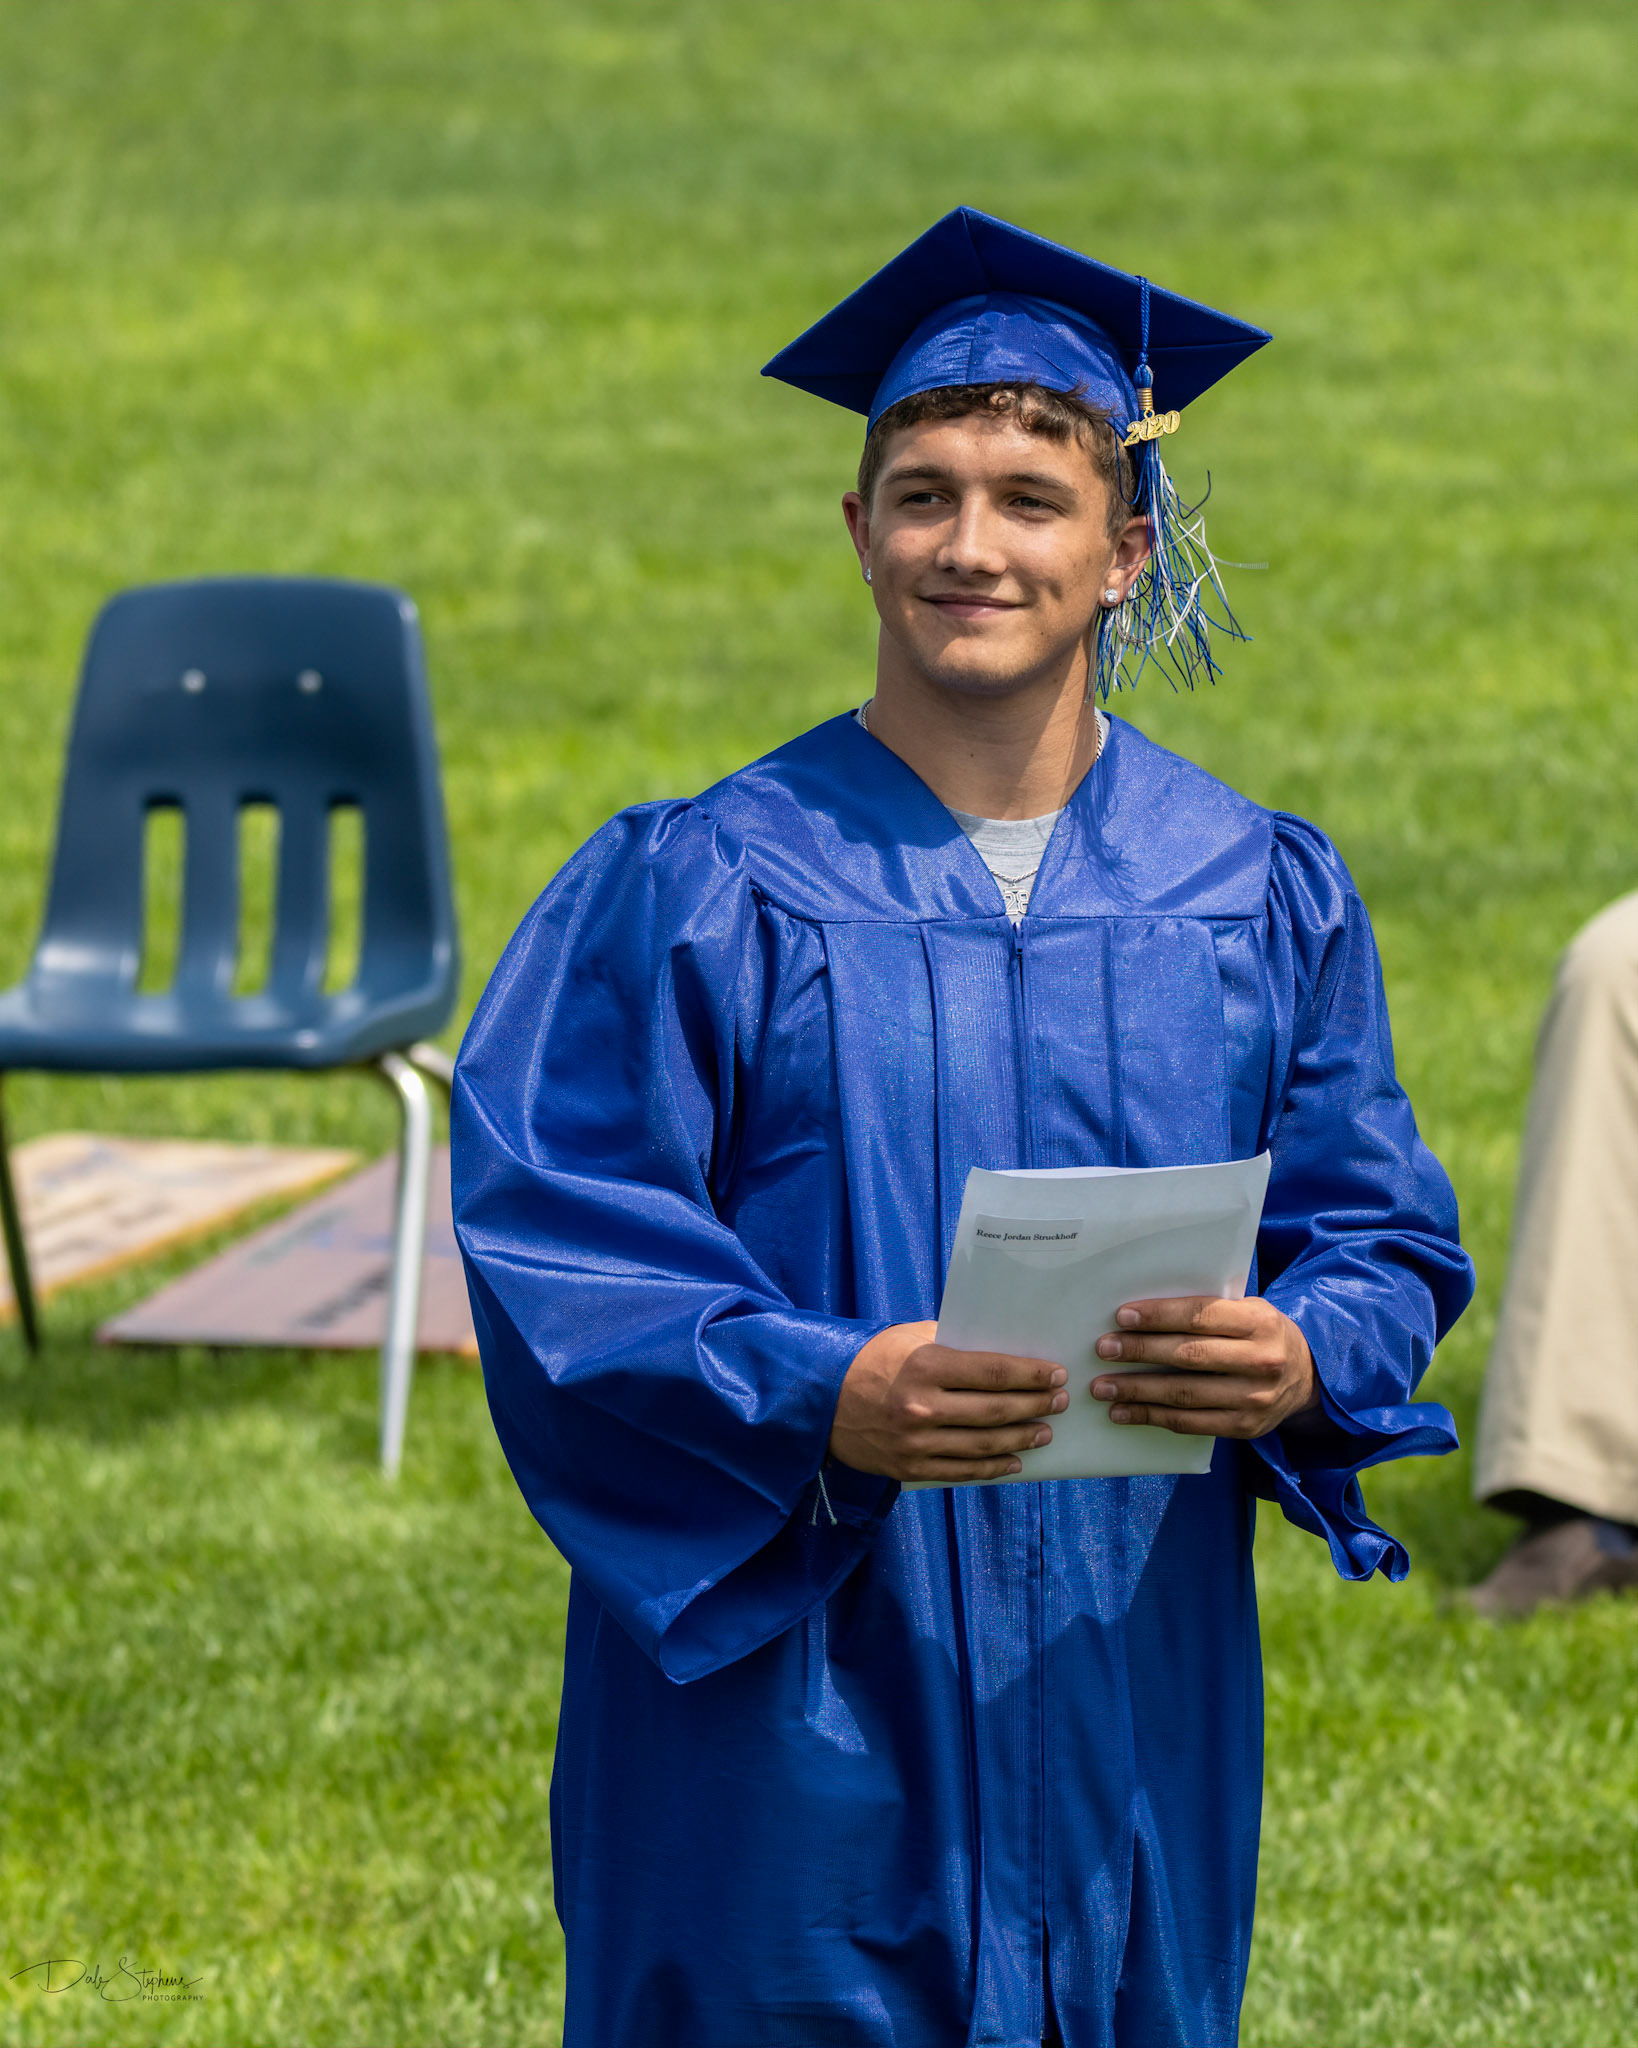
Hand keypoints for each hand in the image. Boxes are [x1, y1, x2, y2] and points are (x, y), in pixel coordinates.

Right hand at [830, 1321, 1068, 1482]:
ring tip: (1045, 1430)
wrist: (820, 1399)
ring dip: (1023, 1438)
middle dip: (1036, 1405)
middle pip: (996, 1410)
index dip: (1031, 1374)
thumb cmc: (872, 1360)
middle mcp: (923, 1407)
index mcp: (926, 1366)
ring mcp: (917, 1442)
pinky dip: (993, 1467)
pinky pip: (963, 1471)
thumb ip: (953, 1342)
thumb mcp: (910, 1336)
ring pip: (985, 1444)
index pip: (994, 1372)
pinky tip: (1015, 1460)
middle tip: (1060, 1400)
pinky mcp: (910, 1467)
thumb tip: (1001, 1347)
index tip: (1055, 1374)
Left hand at [1090, 1296, 1317, 1438]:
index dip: (1159, 1316)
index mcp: (1259, 1322)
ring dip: (1137, 1391)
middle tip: (1103, 1349)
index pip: (1200, 1316)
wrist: (1308, 1376)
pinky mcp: (1245, 1428)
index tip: (1122, 1316)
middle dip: (1140, 1352)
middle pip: (1189, 1356)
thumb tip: (1142, 1313)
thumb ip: (1210, 1311)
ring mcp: (1254, 1399)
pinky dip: (1151, 1417)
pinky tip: (1123, 1412)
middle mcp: (1261, 1361)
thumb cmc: (1261, 1335)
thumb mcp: (1249, 1310)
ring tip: (1102, 1386)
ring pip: (1185, 1394)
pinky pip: (1190, 1423)